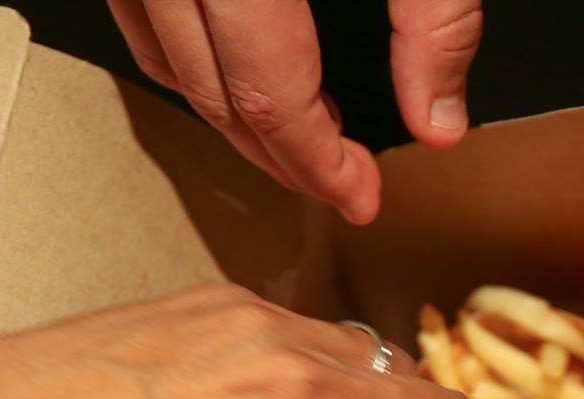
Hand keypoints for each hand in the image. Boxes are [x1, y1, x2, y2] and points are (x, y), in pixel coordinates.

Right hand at [107, 0, 484, 222]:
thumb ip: (435, 21)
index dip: (318, 163)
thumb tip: (440, 122)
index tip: (360, 196)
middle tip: (338, 187)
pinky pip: (143, 17)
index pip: (270, 96)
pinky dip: (187, 60)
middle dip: (278, 156)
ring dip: (228, 115)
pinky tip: (242, 72)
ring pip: (165, 61)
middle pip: (212, 92)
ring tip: (298, 141)